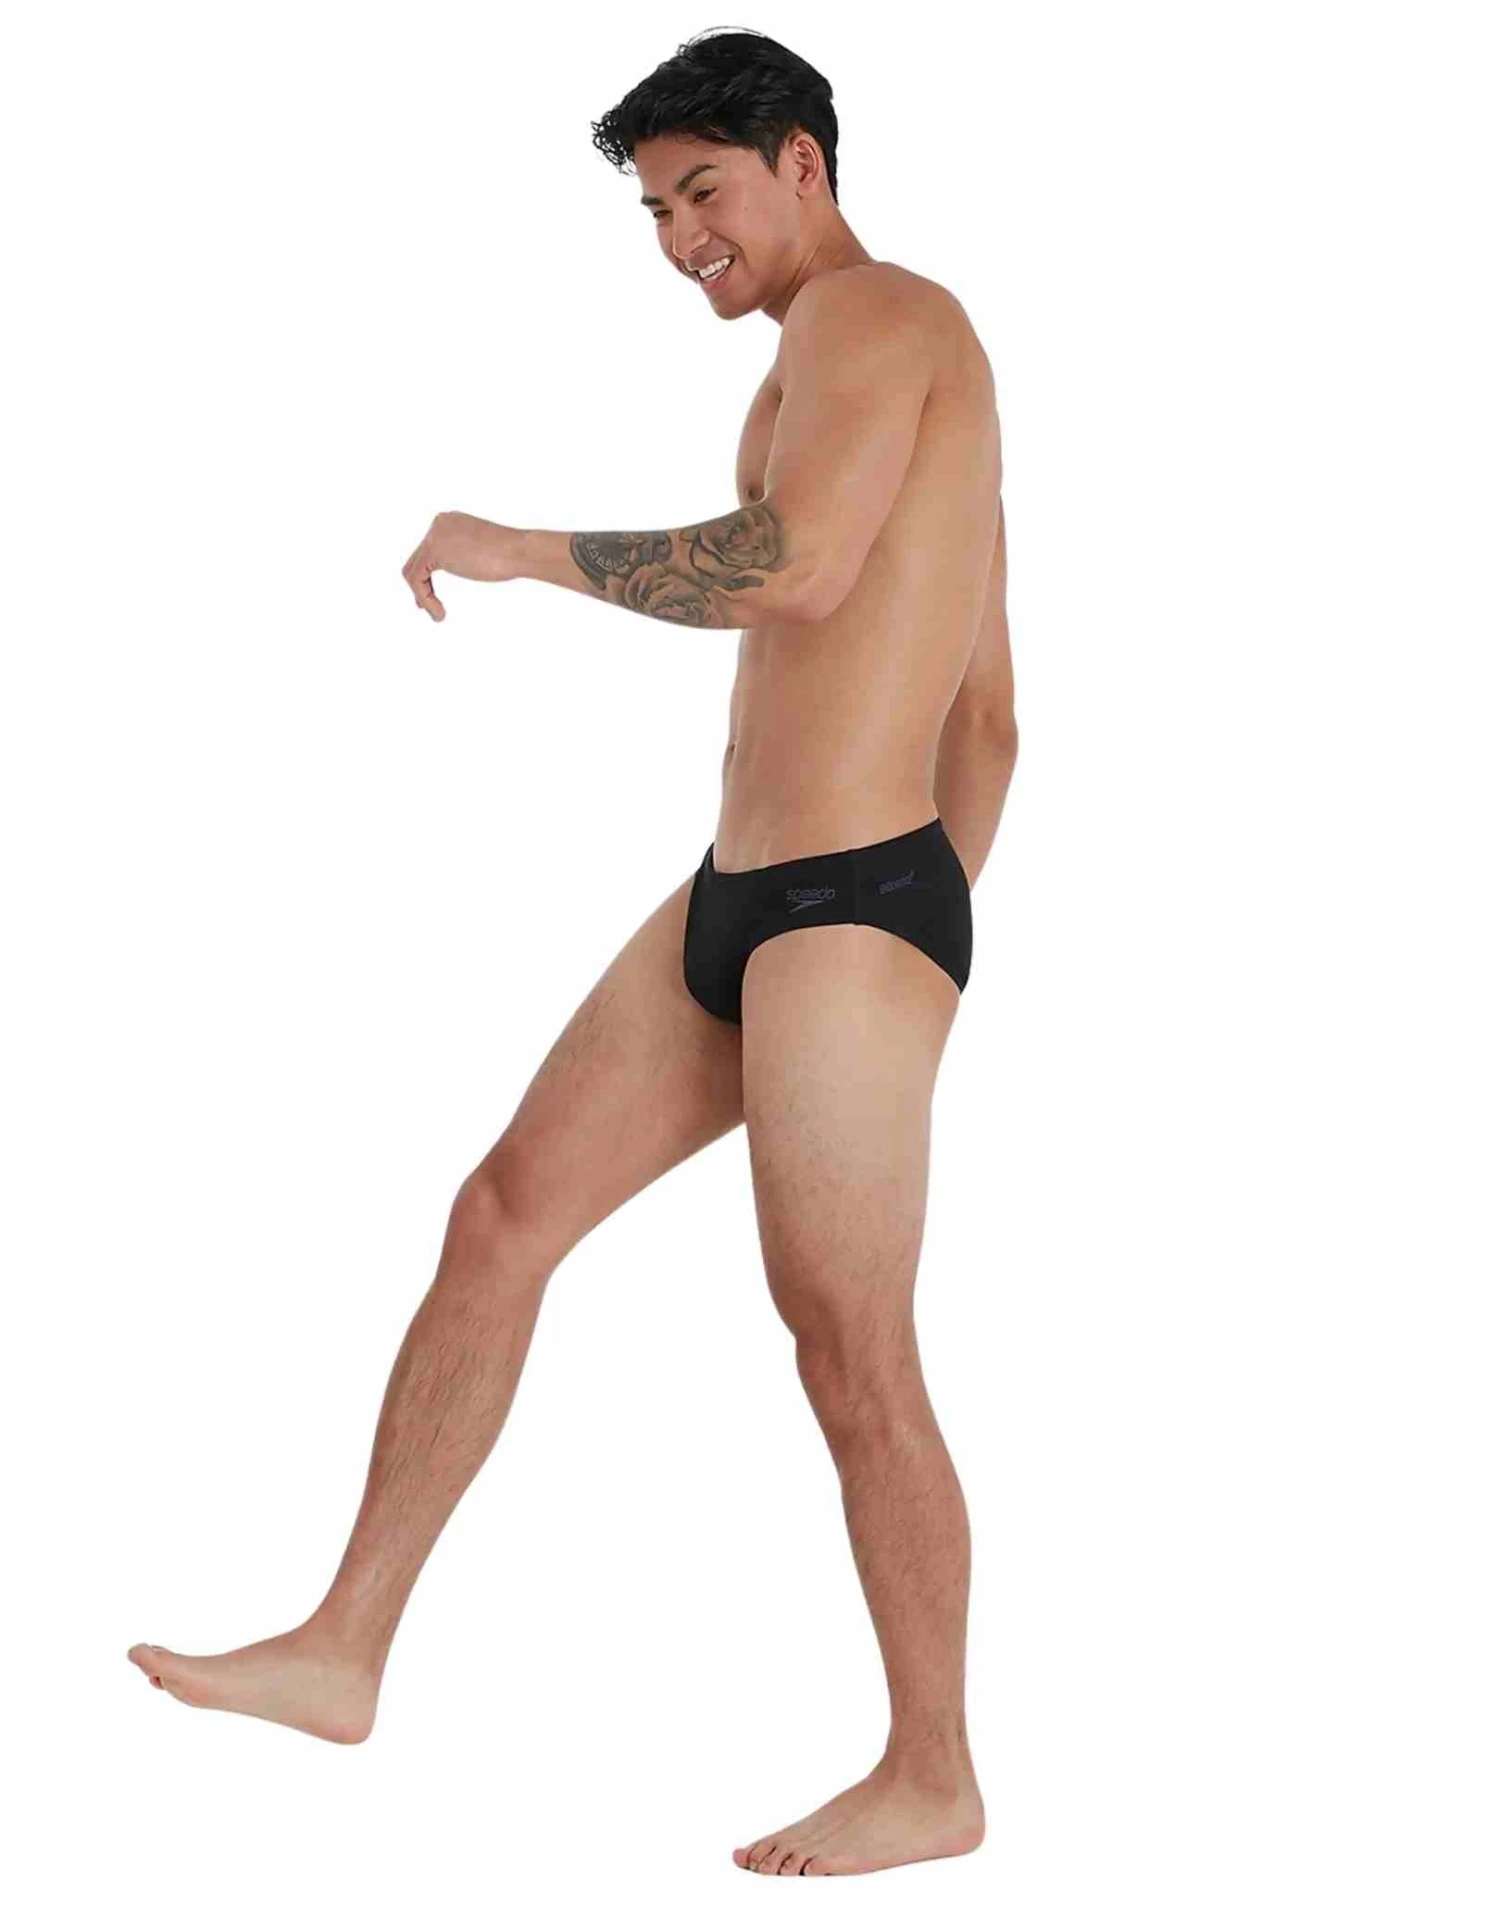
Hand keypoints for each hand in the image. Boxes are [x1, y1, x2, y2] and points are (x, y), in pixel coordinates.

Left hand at [402, 511, 521, 620]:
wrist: (520, 551)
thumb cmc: (512, 557)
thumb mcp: (479, 555)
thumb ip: (460, 559)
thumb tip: (442, 576)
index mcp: (450, 522)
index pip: (428, 551)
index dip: (426, 578)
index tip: (430, 600)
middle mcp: (439, 524)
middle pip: (417, 560)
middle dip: (421, 587)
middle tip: (429, 609)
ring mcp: (434, 534)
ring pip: (413, 571)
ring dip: (424, 597)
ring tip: (439, 616)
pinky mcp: (433, 549)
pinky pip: (416, 579)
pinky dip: (425, 599)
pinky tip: (441, 613)